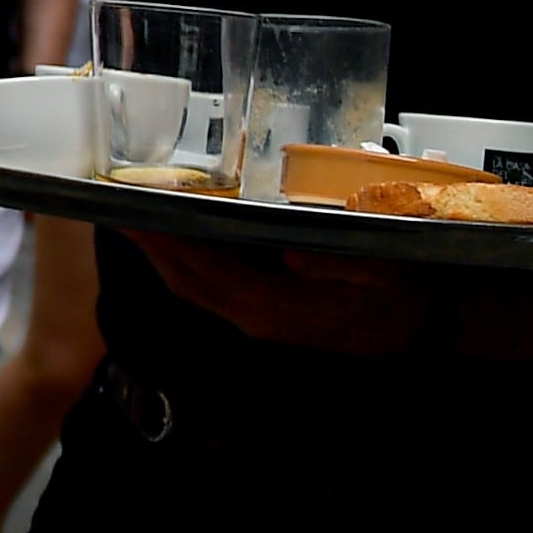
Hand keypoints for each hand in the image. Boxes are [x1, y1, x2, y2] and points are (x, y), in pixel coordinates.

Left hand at [123, 232, 437, 357]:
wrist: (418, 330)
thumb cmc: (400, 293)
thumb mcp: (380, 269)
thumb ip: (333, 259)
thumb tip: (291, 251)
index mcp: (275, 306)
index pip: (205, 268)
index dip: (166, 239)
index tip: (133, 211)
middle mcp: (255, 317)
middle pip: (184, 277)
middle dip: (149, 241)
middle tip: (114, 202)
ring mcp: (256, 320)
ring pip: (191, 285)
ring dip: (160, 251)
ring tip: (133, 213)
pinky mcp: (261, 315)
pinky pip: (209, 287)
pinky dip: (184, 260)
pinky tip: (174, 236)